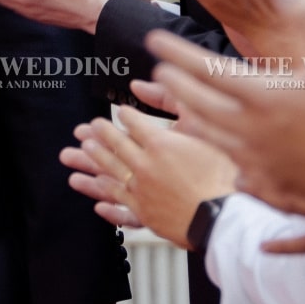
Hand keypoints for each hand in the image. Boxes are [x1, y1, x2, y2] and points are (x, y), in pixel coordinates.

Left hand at [62, 111, 235, 248]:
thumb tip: (140, 85)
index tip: (119, 111)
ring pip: (110, 174)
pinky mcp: (146, 215)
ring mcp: (142, 192)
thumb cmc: (224, 176)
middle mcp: (145, 166)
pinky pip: (120, 207)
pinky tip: (98, 203)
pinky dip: (108, 203)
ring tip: (79, 154)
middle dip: (99, 135)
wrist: (226, 219)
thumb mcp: (204, 128)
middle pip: (115, 147)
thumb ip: (172, 101)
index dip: (125, 116)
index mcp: (160, 144)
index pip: (134, 124)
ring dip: (92, 163)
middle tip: (87, 129)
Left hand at [145, 0, 304, 221]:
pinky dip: (218, 153)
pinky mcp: (266, 185)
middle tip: (160, 70)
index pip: (205, 68)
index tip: (153, 38)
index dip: (176, 51)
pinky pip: (231, 167)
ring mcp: (255, 161)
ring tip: (181, 105)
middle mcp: (248, 128)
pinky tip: (219, 151)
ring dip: (188, 115)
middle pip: (197, 102)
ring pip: (208, 135)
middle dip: (175, 83)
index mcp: (261, 94)